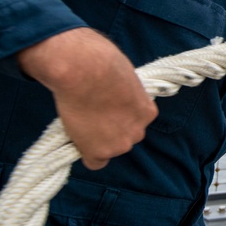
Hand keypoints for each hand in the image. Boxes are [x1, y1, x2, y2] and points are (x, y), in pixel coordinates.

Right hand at [18, 28, 157, 169]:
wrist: (84, 70)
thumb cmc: (102, 63)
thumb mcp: (125, 77)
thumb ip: (125, 93)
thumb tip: (116, 90)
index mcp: (148, 112)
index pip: (134, 123)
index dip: (118, 117)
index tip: (106, 109)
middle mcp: (138, 131)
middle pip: (124, 138)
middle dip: (111, 129)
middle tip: (92, 115)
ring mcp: (119, 144)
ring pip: (108, 149)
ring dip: (97, 140)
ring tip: (82, 120)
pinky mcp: (98, 152)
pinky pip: (94, 162)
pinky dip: (85, 153)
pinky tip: (77, 140)